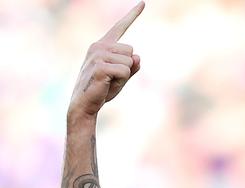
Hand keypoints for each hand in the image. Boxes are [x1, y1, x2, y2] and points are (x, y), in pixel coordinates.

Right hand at [69, 2, 144, 119]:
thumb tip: (137, 56)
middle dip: (127, 68)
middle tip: (111, 78)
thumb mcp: (122, 77)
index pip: (120, 27)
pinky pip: (125, 71)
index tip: (143, 3)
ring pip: (129, 62)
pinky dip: (121, 81)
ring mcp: (98, 55)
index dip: (133, 15)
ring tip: (108, 81)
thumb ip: (132, 66)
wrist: (85, 104)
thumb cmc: (103, 90)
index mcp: (103, 45)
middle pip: (131, 51)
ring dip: (124, 76)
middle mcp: (99, 46)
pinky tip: (106, 84)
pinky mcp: (99, 66)